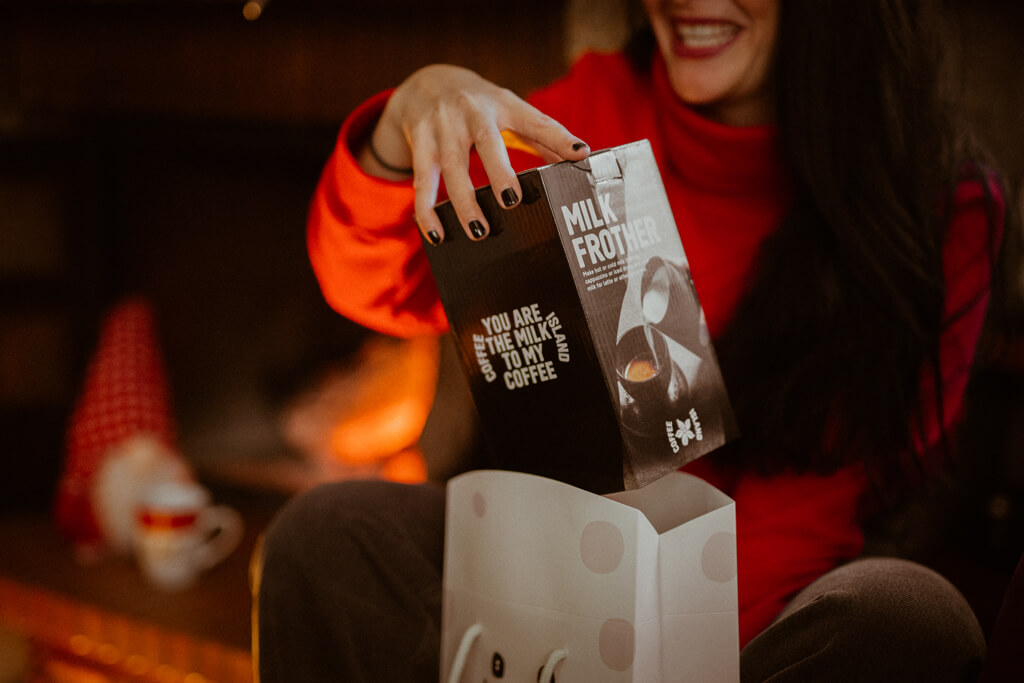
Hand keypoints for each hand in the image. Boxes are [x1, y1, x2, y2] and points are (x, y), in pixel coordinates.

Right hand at [365, 64, 589, 243]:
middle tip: (511, 202)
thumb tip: (580, 160)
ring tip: (479, 232)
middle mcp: (471, 111)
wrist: (426, 82)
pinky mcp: (420, 142)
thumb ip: (543, 135)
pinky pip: (422, 180)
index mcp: (503, 104)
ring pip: (451, 167)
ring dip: (463, 202)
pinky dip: (427, 209)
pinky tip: (436, 234)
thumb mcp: (510, 111)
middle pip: (486, 142)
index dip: (558, 136)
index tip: (580, 155)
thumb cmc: (479, 105)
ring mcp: (442, 126)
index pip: (535, 120)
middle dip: (498, 172)